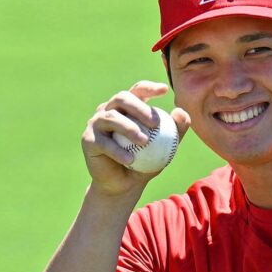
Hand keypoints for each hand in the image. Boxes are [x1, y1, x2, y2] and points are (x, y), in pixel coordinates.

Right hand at [81, 81, 190, 196]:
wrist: (124, 185)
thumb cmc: (146, 162)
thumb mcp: (167, 147)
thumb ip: (177, 130)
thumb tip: (182, 113)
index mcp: (128, 107)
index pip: (137, 90)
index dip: (149, 87)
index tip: (165, 90)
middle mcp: (110, 110)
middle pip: (122, 98)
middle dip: (139, 107)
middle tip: (155, 123)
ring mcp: (97, 123)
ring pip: (111, 117)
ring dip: (129, 128)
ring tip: (144, 141)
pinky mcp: (88, 140)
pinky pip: (104, 143)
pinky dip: (118, 152)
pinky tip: (130, 160)